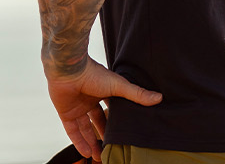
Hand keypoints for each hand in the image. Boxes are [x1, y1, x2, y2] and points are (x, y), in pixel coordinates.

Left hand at [45, 58, 161, 160]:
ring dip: (91, 142)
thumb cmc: (93, 73)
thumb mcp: (119, 86)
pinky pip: (73, 131)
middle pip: (98, 121)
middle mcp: (90, 100)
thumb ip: (137, 94)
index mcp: (103, 91)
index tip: (124, 133)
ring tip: (100, 157)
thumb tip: (159, 97)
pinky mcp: (65, 113)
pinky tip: (87, 152)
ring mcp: (77, 107)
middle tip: (111, 148)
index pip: (111, 109)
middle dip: (104, 134)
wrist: (69, 70)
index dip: (116, 121)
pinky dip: (79, 141)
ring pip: (85, 129)